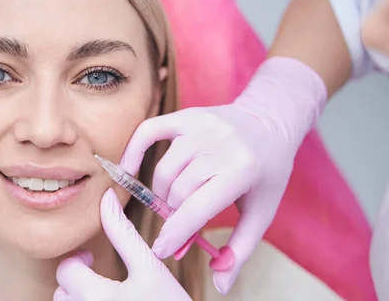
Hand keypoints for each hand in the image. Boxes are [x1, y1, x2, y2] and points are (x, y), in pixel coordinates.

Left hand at [53, 188, 190, 300]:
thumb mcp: (150, 268)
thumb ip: (124, 233)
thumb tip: (107, 197)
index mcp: (97, 297)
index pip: (66, 269)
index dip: (78, 259)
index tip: (92, 258)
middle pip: (62, 292)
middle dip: (76, 280)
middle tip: (96, 275)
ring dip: (79, 297)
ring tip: (103, 295)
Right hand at [120, 57, 326, 294]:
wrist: (270, 122)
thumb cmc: (267, 173)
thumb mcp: (262, 212)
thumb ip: (240, 249)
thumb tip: (220, 285)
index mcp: (241, 170)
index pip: (196, 209)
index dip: (175, 234)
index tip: (161, 251)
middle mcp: (218, 145)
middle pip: (177, 192)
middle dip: (174, 215)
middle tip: (179, 224)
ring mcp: (199, 126)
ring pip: (164, 171)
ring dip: (163, 193)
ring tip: (174, 202)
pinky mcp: (185, 115)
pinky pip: (147, 132)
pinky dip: (133, 151)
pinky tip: (128, 170)